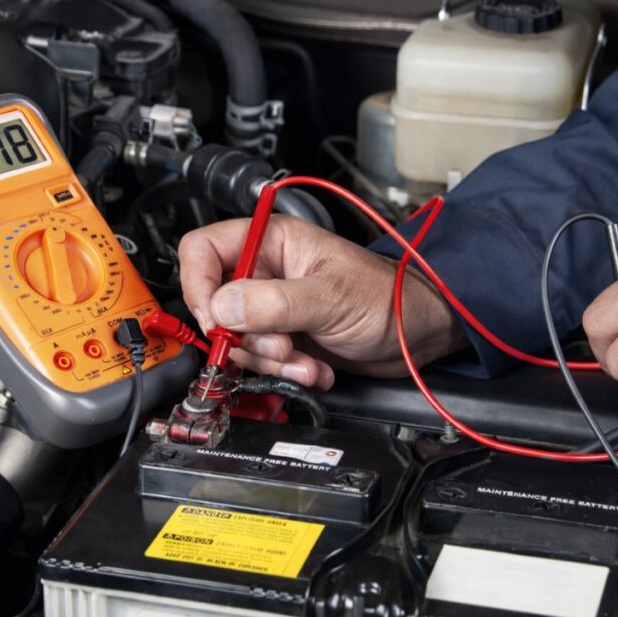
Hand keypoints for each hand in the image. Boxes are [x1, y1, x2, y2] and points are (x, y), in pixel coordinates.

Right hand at [178, 215, 465, 388]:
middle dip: (246, 338)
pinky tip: (315, 370)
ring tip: (306, 363)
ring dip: (270, 362)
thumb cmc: (389, 297)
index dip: (198, 284)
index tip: (213, 319)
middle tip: (280, 348)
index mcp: (272, 243)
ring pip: (237, 341)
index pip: (203, 250)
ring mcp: (274, 309)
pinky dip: (286, 373)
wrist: (419, 335)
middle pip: (216, 305)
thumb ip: (273, 303)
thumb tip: (221, 308)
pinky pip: (262, 362)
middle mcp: (267, 273)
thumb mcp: (329, 297)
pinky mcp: (285, 339)